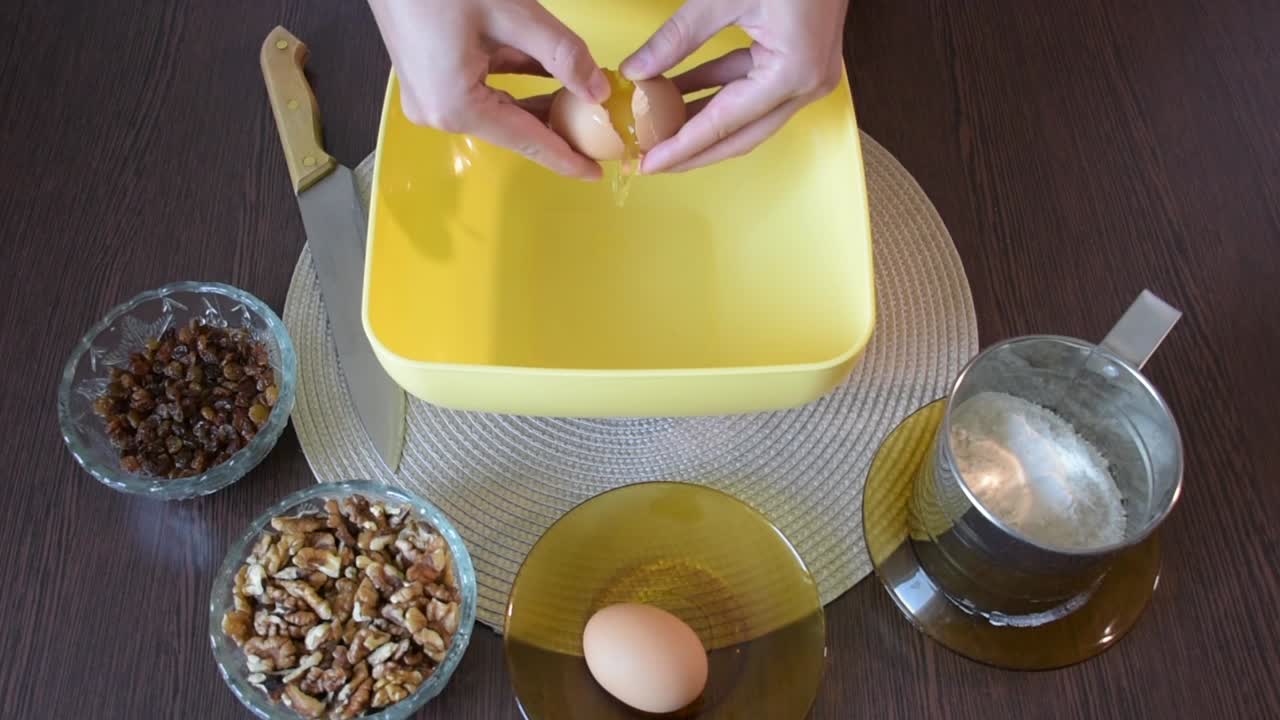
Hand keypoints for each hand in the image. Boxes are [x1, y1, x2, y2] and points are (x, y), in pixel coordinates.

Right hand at [369, 0, 610, 178]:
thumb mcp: (512, 13)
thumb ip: (562, 54)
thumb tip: (598, 90)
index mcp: (455, 107)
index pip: (525, 140)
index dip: (565, 157)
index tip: (596, 173)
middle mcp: (438, 112)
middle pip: (512, 126)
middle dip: (555, 126)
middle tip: (598, 131)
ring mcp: (430, 96)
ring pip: (499, 106)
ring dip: (538, 101)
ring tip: (581, 102)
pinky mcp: (430, 76)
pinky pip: (482, 87)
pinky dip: (515, 81)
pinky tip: (550, 77)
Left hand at [621, 0, 848, 173]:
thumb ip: (676, 38)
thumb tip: (636, 70)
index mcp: (793, 72)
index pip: (724, 123)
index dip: (681, 146)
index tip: (648, 162)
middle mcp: (807, 84)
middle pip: (740, 136)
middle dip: (692, 150)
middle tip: (650, 160)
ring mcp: (808, 76)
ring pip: (747, 118)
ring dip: (702, 122)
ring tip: (660, 130)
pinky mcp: (800, 63)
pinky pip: (753, 91)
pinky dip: (717, 93)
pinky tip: (681, 96)